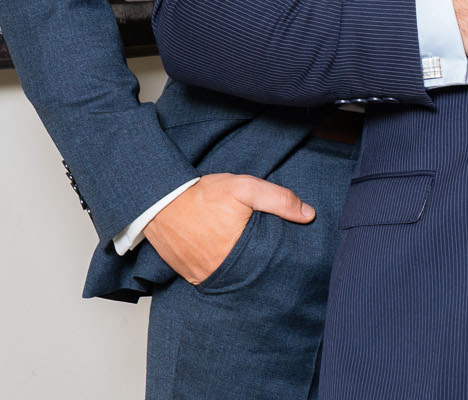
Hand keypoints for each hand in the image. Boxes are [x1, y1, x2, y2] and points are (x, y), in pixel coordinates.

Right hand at [141, 172, 313, 284]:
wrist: (158, 201)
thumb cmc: (201, 195)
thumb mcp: (244, 188)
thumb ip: (278, 200)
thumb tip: (309, 214)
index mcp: (239, 253)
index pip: (269, 265)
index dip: (278, 260)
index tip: (283, 254)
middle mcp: (221, 271)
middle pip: (251, 275)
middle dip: (258, 266)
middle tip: (261, 254)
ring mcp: (203, 276)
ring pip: (231, 278)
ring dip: (238, 269)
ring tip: (242, 255)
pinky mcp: (190, 275)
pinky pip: (211, 277)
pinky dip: (219, 269)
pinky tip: (222, 256)